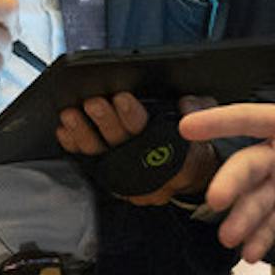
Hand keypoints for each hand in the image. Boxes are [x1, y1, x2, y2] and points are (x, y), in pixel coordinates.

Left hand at [55, 92, 219, 205]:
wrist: (192, 171)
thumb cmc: (195, 138)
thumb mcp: (209, 117)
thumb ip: (199, 108)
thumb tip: (184, 103)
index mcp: (174, 151)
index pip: (151, 133)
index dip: (133, 116)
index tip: (121, 98)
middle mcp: (149, 167)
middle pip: (123, 144)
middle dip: (105, 122)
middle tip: (92, 102)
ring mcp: (129, 175)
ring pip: (103, 156)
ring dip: (84, 134)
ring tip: (71, 115)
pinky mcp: (114, 177)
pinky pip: (92, 164)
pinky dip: (77, 147)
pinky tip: (66, 132)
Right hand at [179, 103, 274, 263]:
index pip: (251, 118)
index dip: (220, 121)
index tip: (188, 126)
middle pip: (247, 165)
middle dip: (230, 181)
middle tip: (217, 199)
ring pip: (253, 199)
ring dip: (240, 217)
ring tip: (230, 237)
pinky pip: (269, 226)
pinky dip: (258, 239)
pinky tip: (251, 253)